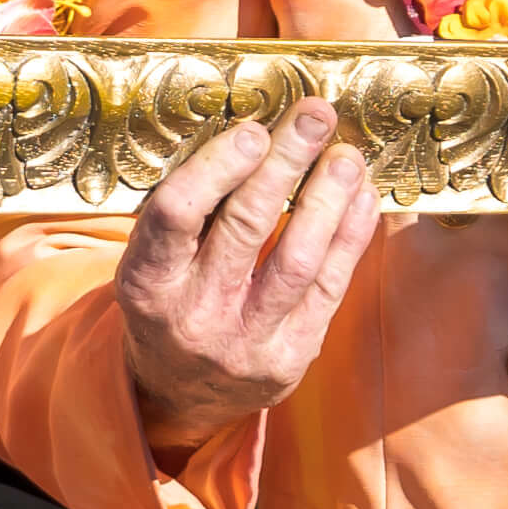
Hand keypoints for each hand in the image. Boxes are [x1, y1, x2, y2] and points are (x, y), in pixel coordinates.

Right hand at [117, 100, 378, 465]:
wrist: (175, 393)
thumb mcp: (151, 260)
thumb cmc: (168, 300)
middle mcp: (193, 316)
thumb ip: (190, 209)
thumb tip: (256, 132)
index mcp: (146, 284)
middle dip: (285, 163)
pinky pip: (329, 290)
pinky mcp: (289, 360)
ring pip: (297, 260)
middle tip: (315, 115)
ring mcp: (245, 343)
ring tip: (346, 157)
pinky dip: (350, 238)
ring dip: (327, 199)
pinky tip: (361, 198)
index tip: (254, 129)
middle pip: (246, 227)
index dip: (218, 167)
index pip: (177, 215)